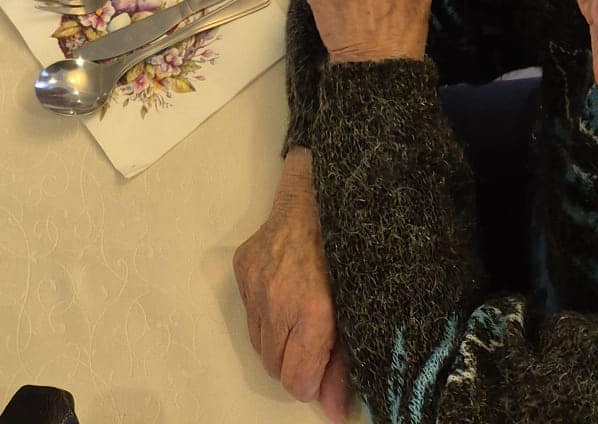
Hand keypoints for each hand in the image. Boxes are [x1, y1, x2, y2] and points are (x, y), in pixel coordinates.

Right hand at [233, 150, 348, 418]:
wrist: (320, 195)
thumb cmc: (348, 253)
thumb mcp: (356, 310)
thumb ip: (343, 365)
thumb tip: (333, 414)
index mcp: (311, 312)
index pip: (295, 380)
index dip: (310, 383)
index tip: (320, 370)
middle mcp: (277, 301)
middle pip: (273, 367)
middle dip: (294, 363)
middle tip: (312, 341)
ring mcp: (254, 284)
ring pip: (258, 344)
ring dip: (277, 341)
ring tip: (298, 316)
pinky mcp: (241, 267)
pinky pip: (247, 312)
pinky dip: (264, 313)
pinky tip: (283, 290)